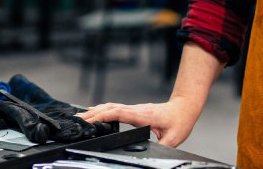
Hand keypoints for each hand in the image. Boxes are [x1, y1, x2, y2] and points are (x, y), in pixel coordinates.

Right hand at [76, 98, 200, 146]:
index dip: (104, 116)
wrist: (184, 107)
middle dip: (93, 114)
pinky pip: (115, 108)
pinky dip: (103, 109)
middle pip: (110, 109)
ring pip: (111, 107)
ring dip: (96, 110)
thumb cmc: (179, 121)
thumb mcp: (173, 138)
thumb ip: (161, 147)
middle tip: (78, 120)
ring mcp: (134, 109)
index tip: (91, 119)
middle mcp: (136, 110)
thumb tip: (154, 156)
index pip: (119, 113)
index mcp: (143, 116)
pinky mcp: (134, 110)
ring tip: (81, 116)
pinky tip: (95, 111)